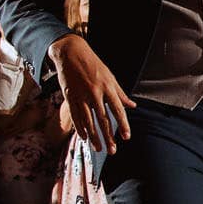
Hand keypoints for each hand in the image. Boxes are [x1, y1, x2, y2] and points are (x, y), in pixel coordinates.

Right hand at [50, 33, 135, 151]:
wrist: (71, 53)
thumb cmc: (94, 64)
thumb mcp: (110, 76)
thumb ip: (120, 93)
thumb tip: (132, 106)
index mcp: (107, 87)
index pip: (117, 110)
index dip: (123, 124)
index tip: (126, 137)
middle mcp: (95, 93)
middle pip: (103, 119)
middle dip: (108, 136)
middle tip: (112, 151)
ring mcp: (81, 96)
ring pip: (88, 121)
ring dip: (94, 136)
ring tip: (99, 149)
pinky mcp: (69, 97)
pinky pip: (75, 116)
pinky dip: (80, 128)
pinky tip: (84, 138)